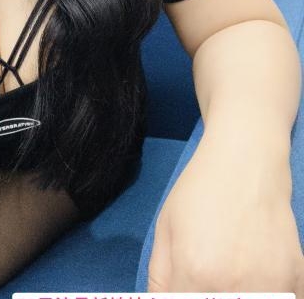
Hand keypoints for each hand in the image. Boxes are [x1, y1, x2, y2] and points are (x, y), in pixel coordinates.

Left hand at [147, 134, 303, 292]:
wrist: (246, 162)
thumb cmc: (201, 191)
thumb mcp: (165, 228)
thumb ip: (159, 276)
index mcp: (195, 274)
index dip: (179, 296)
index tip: (184, 285)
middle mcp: (233, 288)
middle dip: (204, 293)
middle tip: (205, 275)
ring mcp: (268, 287)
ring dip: (237, 295)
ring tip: (231, 271)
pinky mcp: (295, 279)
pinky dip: (271, 293)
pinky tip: (258, 275)